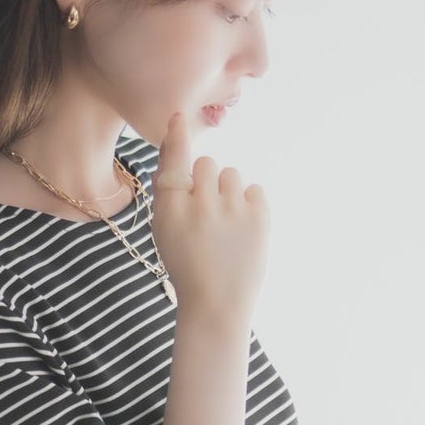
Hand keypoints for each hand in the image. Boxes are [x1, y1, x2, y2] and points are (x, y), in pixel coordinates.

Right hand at [151, 110, 268, 328]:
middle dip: (207, 181)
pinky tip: (242, 230)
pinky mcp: (259, 217)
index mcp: (170, 209)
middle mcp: (200, 203)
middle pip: (207, 163)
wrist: (215, 306)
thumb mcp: (165, 232)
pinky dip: (250, 205)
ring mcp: (231, 209)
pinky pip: (255, 190)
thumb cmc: (187, 267)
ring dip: (228, 193)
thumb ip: (168, 194)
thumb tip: (176, 147)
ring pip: (231, 175)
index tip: (178, 119)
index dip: (177, 137)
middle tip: (208, 214)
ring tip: (226, 226)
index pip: (174, 162)